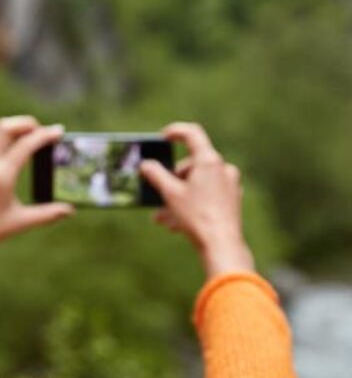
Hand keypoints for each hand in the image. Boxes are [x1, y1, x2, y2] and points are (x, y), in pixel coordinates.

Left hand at [0, 116, 74, 269]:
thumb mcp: (20, 223)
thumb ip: (47, 214)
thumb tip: (69, 210)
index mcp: (2, 176)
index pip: (26, 144)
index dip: (45, 134)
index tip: (59, 131)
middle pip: (6, 126)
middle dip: (27, 123)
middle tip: (41, 131)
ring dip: (11, 128)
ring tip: (26, 138)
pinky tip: (4, 150)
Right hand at [140, 123, 254, 279]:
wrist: (222, 245)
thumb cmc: (196, 216)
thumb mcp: (170, 193)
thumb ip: (155, 175)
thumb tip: (146, 164)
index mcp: (209, 161)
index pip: (192, 134)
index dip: (175, 132)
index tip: (163, 137)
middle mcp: (223, 168)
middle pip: (191, 165)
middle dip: (172, 180)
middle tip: (158, 195)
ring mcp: (230, 184)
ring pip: (197, 184)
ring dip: (178, 198)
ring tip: (163, 218)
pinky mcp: (232, 199)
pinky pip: (207, 196)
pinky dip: (191, 204)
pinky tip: (178, 223)